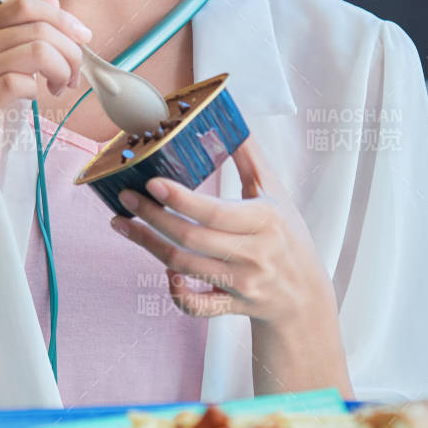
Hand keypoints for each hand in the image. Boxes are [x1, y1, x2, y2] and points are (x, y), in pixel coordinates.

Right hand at [0, 0, 91, 208]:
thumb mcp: (8, 69)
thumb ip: (27, 34)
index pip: (25, 5)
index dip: (62, 17)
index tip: (83, 38)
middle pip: (38, 25)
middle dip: (70, 49)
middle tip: (72, 76)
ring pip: (37, 49)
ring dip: (62, 69)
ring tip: (60, 89)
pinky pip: (24, 81)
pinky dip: (41, 90)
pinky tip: (38, 100)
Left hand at [108, 130, 335, 327]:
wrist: (305, 295)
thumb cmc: (287, 235)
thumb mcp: (276, 194)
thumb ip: (251, 158)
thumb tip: (230, 120)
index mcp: (265, 220)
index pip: (215, 211)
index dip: (181, 199)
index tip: (152, 182)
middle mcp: (254, 254)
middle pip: (191, 238)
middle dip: (152, 217)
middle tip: (126, 197)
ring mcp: (242, 283)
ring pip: (185, 267)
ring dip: (148, 245)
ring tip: (122, 223)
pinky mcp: (232, 306)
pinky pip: (196, 307)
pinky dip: (176, 293)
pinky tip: (163, 271)